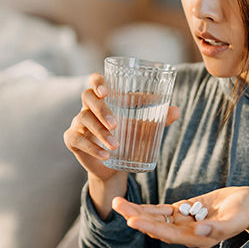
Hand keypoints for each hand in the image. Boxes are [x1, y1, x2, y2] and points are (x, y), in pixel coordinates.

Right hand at [63, 73, 179, 216]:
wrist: (113, 166)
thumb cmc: (127, 137)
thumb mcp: (143, 127)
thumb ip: (159, 118)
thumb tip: (177, 110)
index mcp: (104, 98)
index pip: (95, 81)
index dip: (97, 82)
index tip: (106, 91)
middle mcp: (87, 107)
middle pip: (87, 97)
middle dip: (101, 110)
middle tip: (116, 124)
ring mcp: (78, 122)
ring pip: (83, 119)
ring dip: (100, 133)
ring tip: (116, 145)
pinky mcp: (72, 139)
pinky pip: (77, 140)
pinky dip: (92, 148)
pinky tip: (105, 155)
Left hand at [112, 186, 248, 247]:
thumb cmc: (246, 212)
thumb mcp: (237, 218)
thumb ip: (219, 227)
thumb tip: (200, 230)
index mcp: (199, 237)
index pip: (169, 234)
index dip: (150, 227)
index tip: (132, 220)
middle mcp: (188, 232)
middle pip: (157, 226)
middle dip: (136, 217)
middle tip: (117, 205)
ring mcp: (185, 222)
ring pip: (157, 218)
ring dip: (138, 212)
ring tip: (119, 203)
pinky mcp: (186, 211)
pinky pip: (164, 211)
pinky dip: (149, 208)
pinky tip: (135, 205)